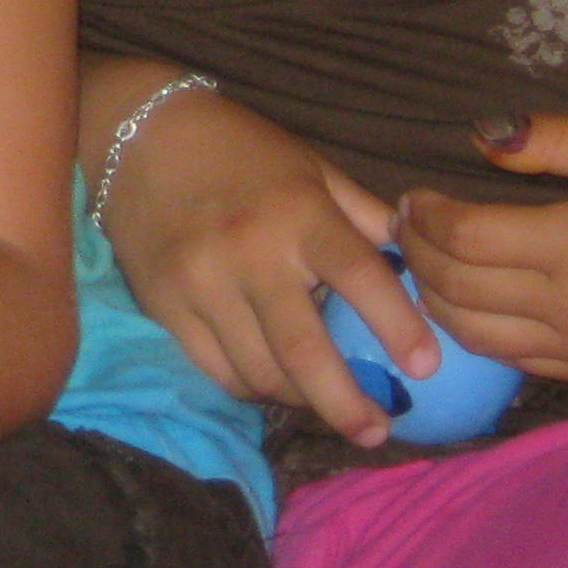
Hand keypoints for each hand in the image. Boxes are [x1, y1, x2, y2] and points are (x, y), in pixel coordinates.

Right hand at [93, 85, 437, 445]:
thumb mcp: (312, 168)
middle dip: (346, 405)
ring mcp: (202, 284)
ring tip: (327, 404)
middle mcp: (250, 252)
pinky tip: (273, 383)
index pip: (359, 277)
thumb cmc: (241, 149)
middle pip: (303, 352)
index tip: (427, 367)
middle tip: (378, 431)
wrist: (141, 135)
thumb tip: (421, 261)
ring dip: (300, 400)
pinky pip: (217, 371)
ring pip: (259, 373)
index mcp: (298, 213)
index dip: (399, 326)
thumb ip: (365, 216)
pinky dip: (252, 387)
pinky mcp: (164, 306)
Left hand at [397, 114, 567, 386]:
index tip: (411, 197)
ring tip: (427, 260)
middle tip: (406, 225)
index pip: (467, 238)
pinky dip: (475, 331)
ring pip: (474, 336)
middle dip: (417, 254)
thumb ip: (549, 138)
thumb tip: (479, 139)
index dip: (424, 216)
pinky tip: (467, 298)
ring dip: (434, 299)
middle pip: (457, 290)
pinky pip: (512, 359)